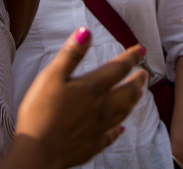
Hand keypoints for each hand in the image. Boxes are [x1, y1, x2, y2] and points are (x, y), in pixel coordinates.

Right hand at [14, 28, 146, 168]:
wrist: (38, 151)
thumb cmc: (40, 112)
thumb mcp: (52, 76)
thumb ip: (71, 54)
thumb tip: (86, 31)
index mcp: (92, 88)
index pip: (118, 68)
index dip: (131, 57)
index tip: (140, 50)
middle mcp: (101, 108)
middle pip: (127, 92)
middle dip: (137, 80)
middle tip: (144, 73)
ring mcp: (98, 128)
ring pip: (123, 112)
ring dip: (133, 101)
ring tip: (139, 94)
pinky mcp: (92, 145)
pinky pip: (111, 136)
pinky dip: (118, 130)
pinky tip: (120, 129)